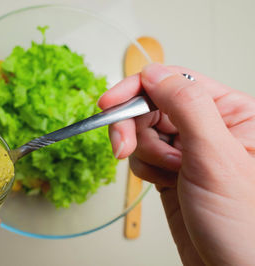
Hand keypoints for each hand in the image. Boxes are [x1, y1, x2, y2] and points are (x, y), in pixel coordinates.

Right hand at [98, 63, 254, 265]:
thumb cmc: (243, 224)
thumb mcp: (216, 157)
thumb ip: (186, 106)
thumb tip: (154, 73)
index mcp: (231, 112)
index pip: (173, 80)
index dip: (136, 88)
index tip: (108, 103)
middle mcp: (207, 126)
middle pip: (151, 105)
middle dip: (134, 127)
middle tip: (123, 146)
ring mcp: (187, 148)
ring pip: (142, 131)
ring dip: (145, 154)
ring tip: (168, 174)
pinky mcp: (171, 168)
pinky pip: (141, 154)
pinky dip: (144, 168)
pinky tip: (164, 182)